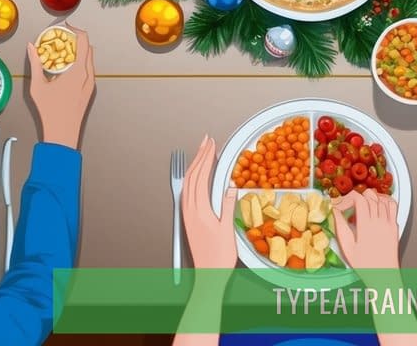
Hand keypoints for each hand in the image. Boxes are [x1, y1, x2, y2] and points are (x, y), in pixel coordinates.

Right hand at [27, 25, 95, 148]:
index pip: (83, 41)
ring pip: (89, 59)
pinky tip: (66, 67)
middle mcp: (88, 76)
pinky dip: (80, 63)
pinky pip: (88, 70)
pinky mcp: (89, 90)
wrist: (63, 134)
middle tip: (62, 37)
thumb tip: (31, 47)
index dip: (76, 30)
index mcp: (78, 72)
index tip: (65, 27)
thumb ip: (35, 63)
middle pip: (88, 48)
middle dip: (76, 39)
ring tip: (62, 52)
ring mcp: (91, 84)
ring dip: (79, 51)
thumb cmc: (51, 112)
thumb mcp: (38, 85)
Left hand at [181, 135, 237, 268]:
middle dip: (199, 156)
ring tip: (202, 153)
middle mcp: (189, 210)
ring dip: (194, 166)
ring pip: (188, 183)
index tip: (211, 144)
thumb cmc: (219, 256)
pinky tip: (197, 177)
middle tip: (206, 142)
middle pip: (192, 176)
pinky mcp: (188, 219)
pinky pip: (187, 192)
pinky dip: (192, 178)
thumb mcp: (227, 230)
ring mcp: (187, 214)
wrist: (208, 275)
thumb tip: (230, 187)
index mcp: (199, 210)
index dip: (206, 158)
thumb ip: (227, 207)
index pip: (201, 176)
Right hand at [332, 189, 400, 271]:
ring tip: (362, 205)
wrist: (384, 276)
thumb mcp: (347, 247)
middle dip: (357, 197)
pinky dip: (385, 200)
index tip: (342, 206)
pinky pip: (392, 205)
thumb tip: (334, 211)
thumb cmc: (365, 265)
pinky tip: (377, 205)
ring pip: (381, 198)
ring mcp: (389, 223)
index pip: (359, 199)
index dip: (348, 198)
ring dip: (370, 198)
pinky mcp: (394, 226)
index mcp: (366, 226)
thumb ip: (340, 226)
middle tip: (350, 207)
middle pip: (370, 195)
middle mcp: (379, 222)